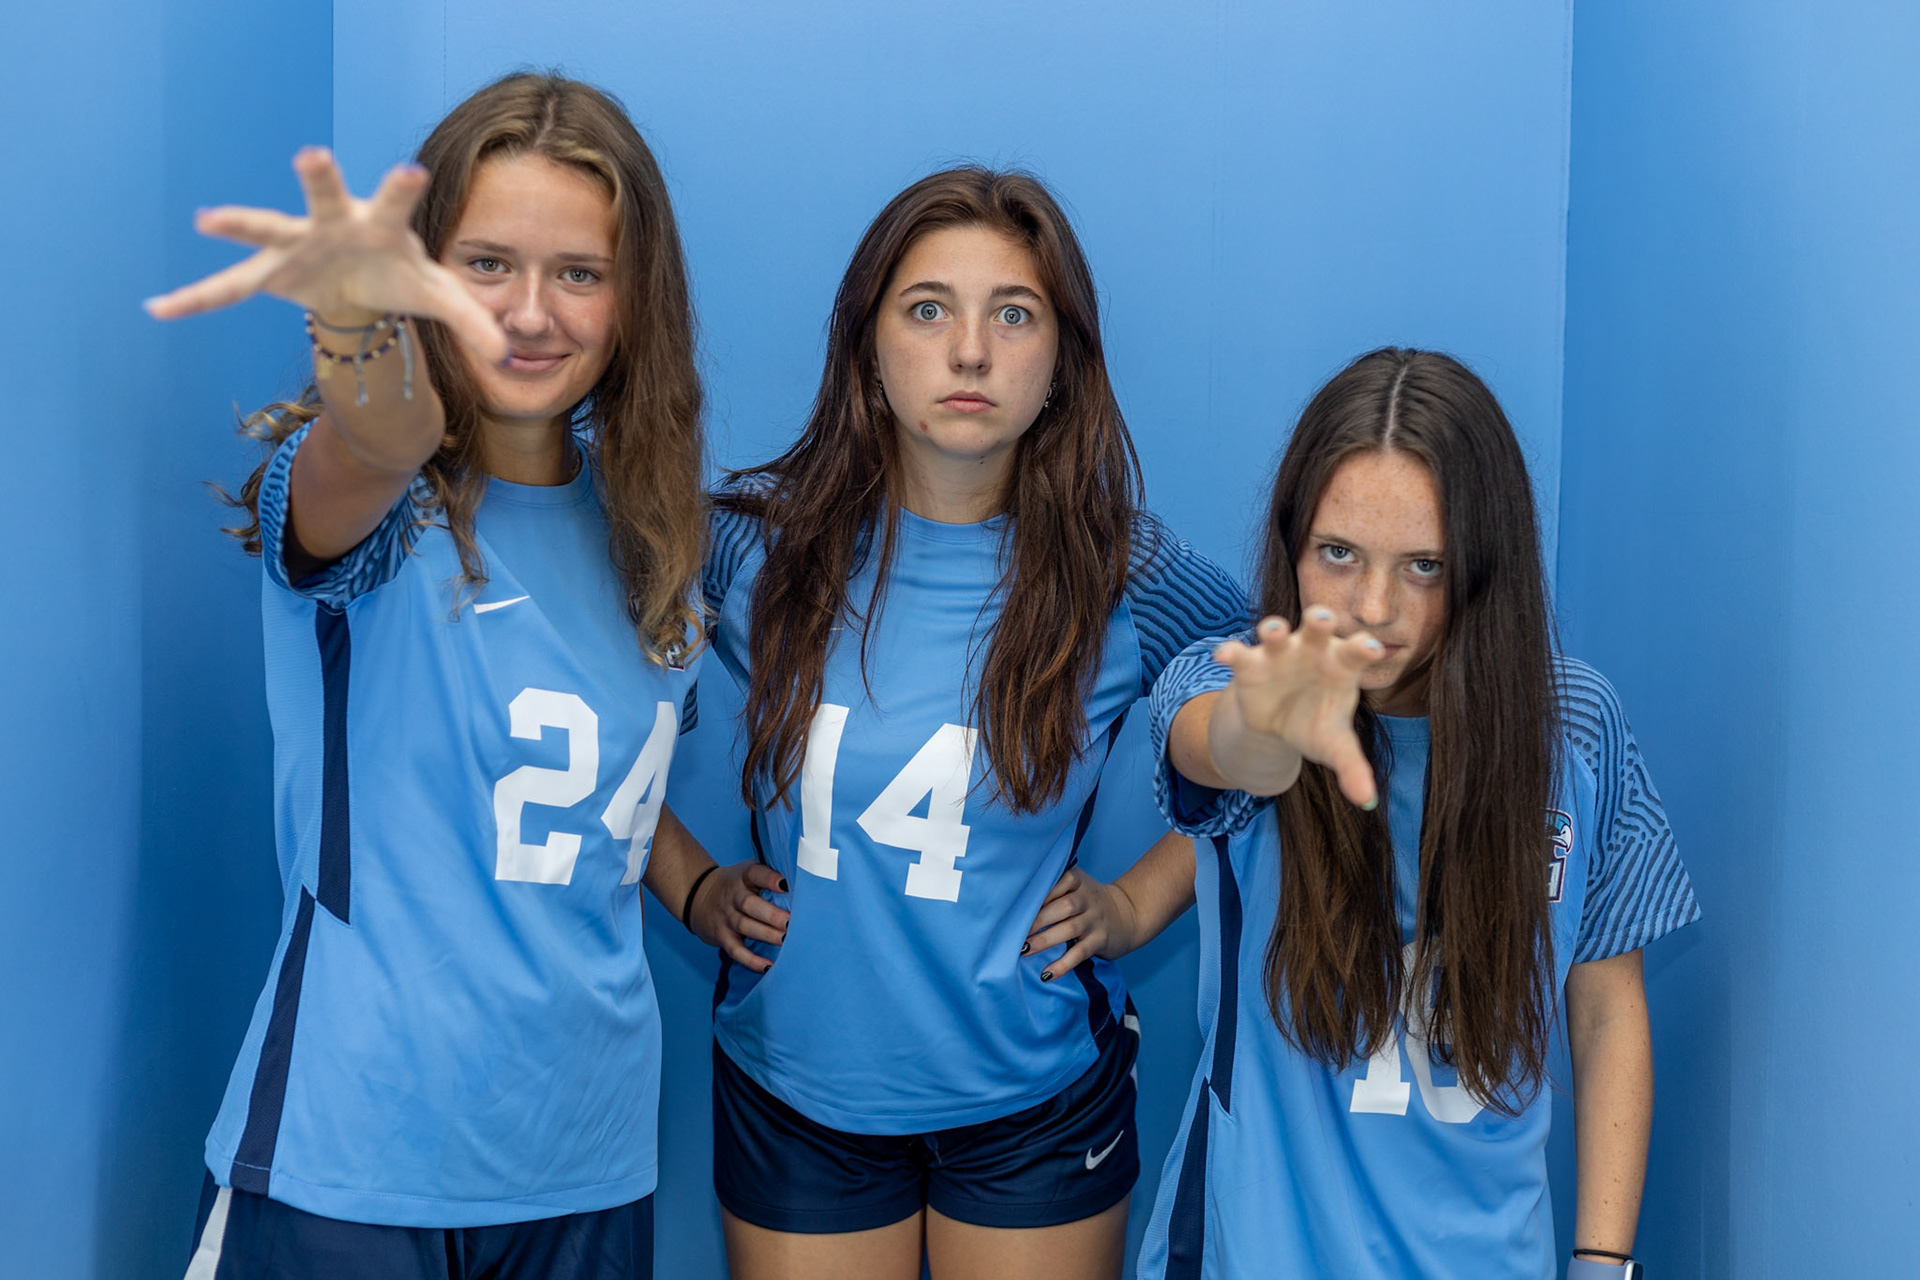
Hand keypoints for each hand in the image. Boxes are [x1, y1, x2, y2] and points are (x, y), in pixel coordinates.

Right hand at [144, 146, 507, 363]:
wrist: (363, 281)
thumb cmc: (404, 275)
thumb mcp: (441, 298)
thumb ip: (474, 323)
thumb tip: (510, 358)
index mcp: (383, 225)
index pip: (397, 202)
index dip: (403, 188)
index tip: (411, 170)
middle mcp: (335, 223)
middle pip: (327, 195)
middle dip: (320, 177)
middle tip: (313, 154)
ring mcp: (299, 244)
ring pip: (269, 229)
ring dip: (241, 224)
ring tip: (207, 220)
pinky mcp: (272, 273)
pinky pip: (229, 288)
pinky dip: (196, 300)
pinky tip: (159, 309)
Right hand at [686, 861, 789, 974]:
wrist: (697, 894)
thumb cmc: (737, 885)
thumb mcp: (748, 872)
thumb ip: (770, 876)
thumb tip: (806, 885)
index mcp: (744, 876)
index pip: (755, 873)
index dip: (769, 879)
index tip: (785, 885)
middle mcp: (733, 896)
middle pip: (750, 904)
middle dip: (772, 915)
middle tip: (791, 923)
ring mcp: (727, 917)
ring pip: (745, 926)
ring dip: (767, 935)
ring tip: (786, 940)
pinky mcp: (722, 937)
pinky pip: (736, 950)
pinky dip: (751, 960)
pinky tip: (768, 967)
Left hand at [1024, 866, 1140, 979]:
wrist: (1127, 915)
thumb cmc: (1088, 901)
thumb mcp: (1076, 886)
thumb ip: (1052, 888)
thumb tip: (1014, 905)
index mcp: (1078, 881)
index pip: (1059, 882)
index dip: (1040, 893)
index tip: (1019, 905)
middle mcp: (1088, 898)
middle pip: (1063, 907)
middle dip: (1038, 919)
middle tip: (1015, 931)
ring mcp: (1095, 920)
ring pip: (1069, 929)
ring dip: (1045, 940)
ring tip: (1024, 950)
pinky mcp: (1100, 941)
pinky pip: (1080, 953)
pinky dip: (1063, 964)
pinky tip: (1047, 974)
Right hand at [1213, 608, 1380, 806]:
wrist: (1277, 720)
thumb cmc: (1315, 722)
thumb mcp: (1334, 745)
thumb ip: (1352, 767)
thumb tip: (1367, 801)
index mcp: (1341, 664)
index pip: (1356, 650)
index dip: (1364, 646)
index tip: (1372, 649)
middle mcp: (1311, 650)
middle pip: (1317, 626)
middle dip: (1318, 619)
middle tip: (1322, 618)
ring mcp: (1279, 654)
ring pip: (1275, 632)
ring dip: (1273, 628)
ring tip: (1272, 631)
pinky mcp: (1249, 664)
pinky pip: (1239, 653)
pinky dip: (1230, 651)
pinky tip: (1222, 655)